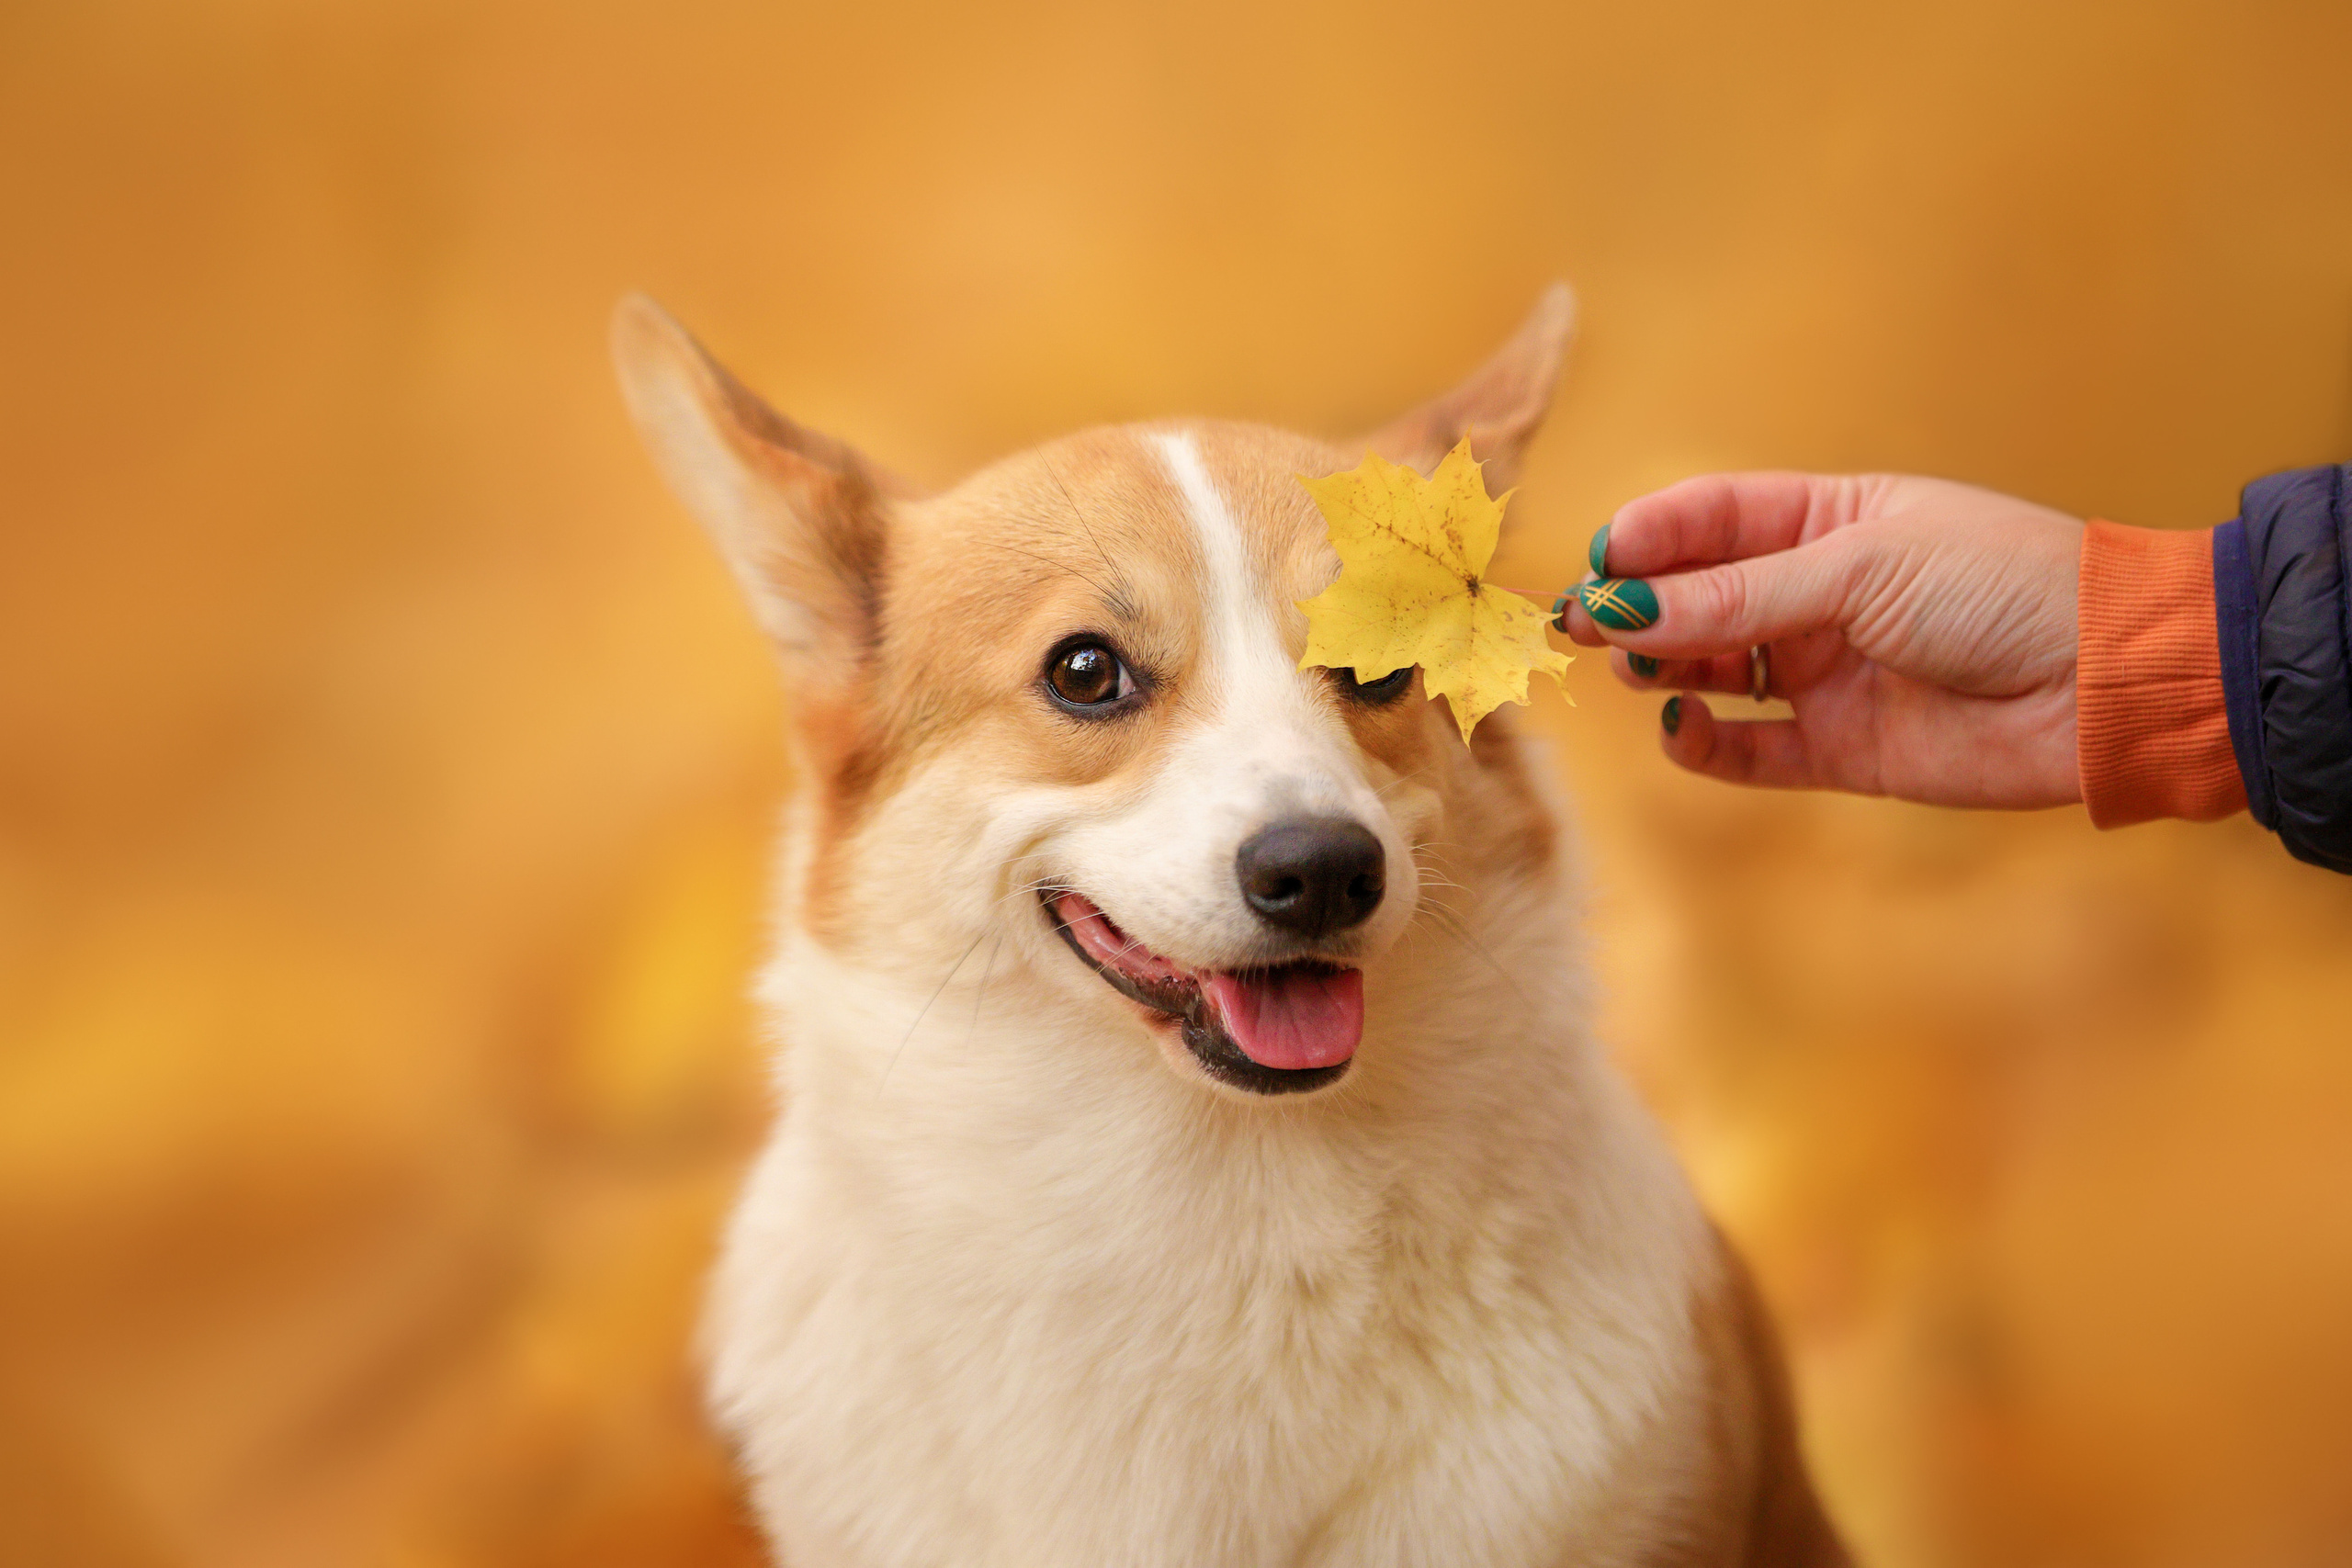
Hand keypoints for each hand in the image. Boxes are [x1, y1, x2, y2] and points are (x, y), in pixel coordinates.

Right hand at [1558, 472, 2084, 808]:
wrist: (2108, 683)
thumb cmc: (2004, 588)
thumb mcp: (1861, 568)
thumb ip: (1738, 596)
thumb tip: (1622, 603)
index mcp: (1830, 519)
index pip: (1711, 518)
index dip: (1647, 538)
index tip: (1595, 563)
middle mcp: (1819, 594)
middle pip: (1697, 597)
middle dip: (1635, 606)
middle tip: (1581, 624)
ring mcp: (1827, 673)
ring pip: (1713, 669)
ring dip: (1662, 666)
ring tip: (1633, 665)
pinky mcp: (1840, 749)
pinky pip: (1748, 750)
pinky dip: (1705, 742)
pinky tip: (1682, 725)